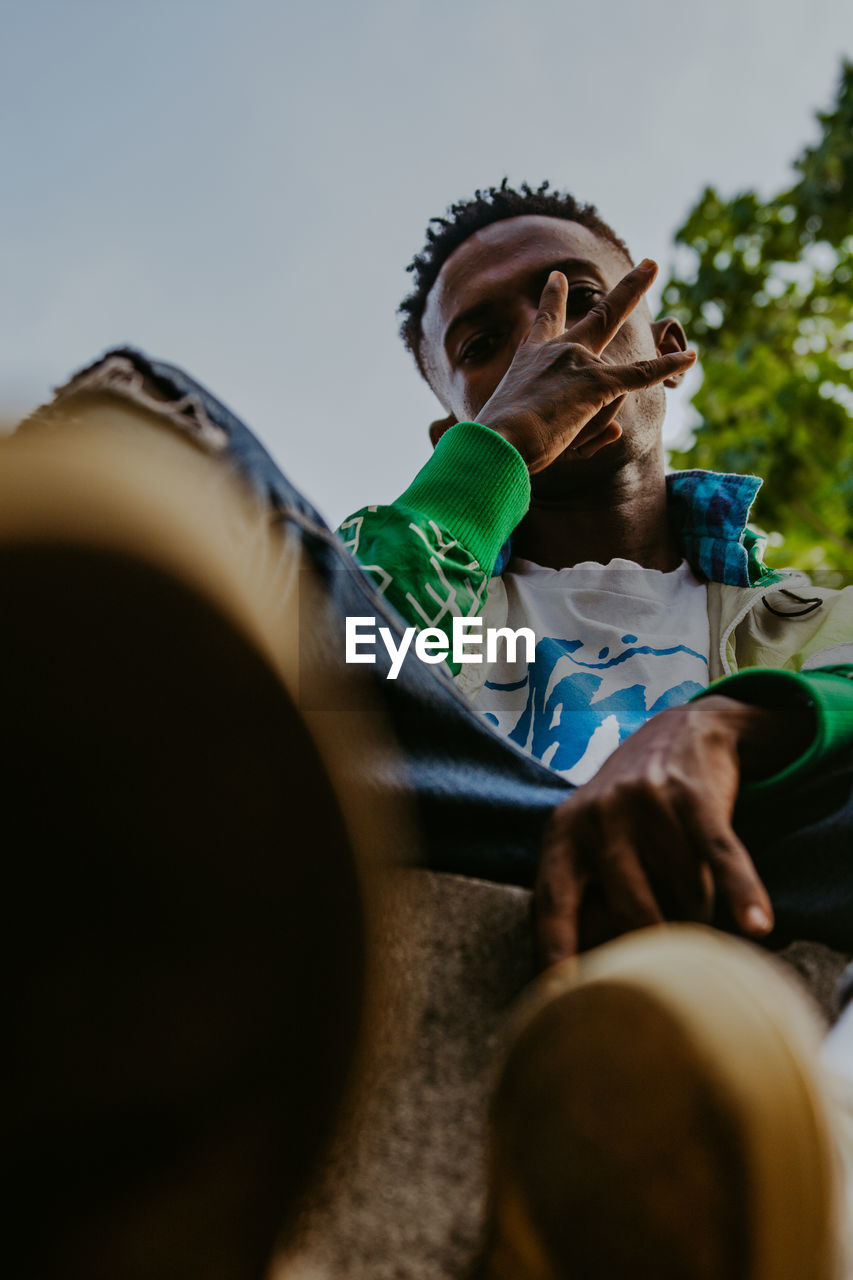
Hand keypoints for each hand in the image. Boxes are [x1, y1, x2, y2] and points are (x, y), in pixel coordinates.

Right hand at [477, 260, 694, 472]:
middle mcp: (557, 351)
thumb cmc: (505, 445)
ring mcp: (579, 363)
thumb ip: (584, 433)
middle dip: (631, 288)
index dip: (552, 298)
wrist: (497, 443)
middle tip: (650, 265)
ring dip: (617, 398)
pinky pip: (640, 375)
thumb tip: (618, 428)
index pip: (545, 322)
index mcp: (531, 358)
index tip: (557, 277)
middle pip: (602, 314)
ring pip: (620, 375)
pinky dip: (667, 366)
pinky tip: (691, 356)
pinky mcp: (596, 382)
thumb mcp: (537, 432)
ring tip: (600, 402)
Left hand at [533, 695, 811, 967]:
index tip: (559, 995)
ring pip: (682, 890)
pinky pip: (719, 856)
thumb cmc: (627, 806)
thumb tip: (574, 976)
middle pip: (631, 909)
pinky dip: (741, 892)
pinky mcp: (694, 796)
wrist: (678, 730)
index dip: (555, 949)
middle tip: (673, 961)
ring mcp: (645, 803)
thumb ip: (580, 894)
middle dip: (658, 942)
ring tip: (699, 900)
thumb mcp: (588, 838)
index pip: (552, 901)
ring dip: (699, 908)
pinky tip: (755, 923)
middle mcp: (598, 816)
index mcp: (563, 832)